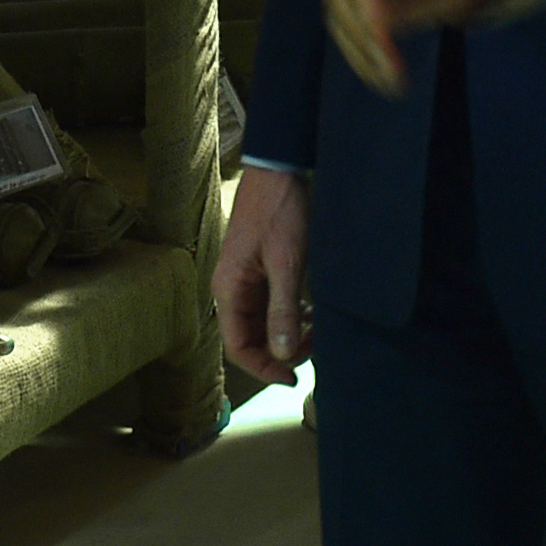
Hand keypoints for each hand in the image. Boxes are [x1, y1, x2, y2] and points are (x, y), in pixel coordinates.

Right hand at [214, 166, 312, 383]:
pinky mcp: (260, 269)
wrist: (278, 169)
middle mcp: (232, 288)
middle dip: (280, 350)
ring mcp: (246, 279)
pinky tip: (311, 311)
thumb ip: (282, 310)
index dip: (264, 367)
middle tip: (313, 347)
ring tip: (316, 330)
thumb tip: (281, 355)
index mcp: (229, 289)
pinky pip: (270, 305)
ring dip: (286, 333)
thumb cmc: (279, 213)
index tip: (294, 376)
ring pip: (262, 322)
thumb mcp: (286, 263)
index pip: (238, 346)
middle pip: (250, 337)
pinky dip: (290, 315)